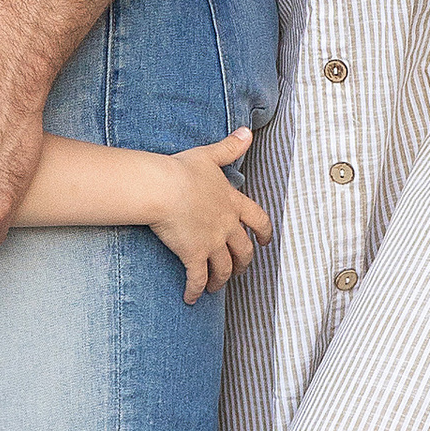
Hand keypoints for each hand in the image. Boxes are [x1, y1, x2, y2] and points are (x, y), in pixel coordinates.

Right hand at [147, 127, 271, 303]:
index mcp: (232, 203)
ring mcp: (212, 242)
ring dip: (222, 280)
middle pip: (244, 251)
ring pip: (224, 268)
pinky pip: (198, 279)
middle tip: (239, 270)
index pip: (258, 220)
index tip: (266, 242)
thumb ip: (230, 147)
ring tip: (215, 287)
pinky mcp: (194, 256)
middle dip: (243, 263)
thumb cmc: (182, 170)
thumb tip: (247, 132)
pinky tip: (191, 299)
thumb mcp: (209, 155)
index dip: (264, 232)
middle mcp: (227, 225)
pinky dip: (196, 291)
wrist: (163, 188)